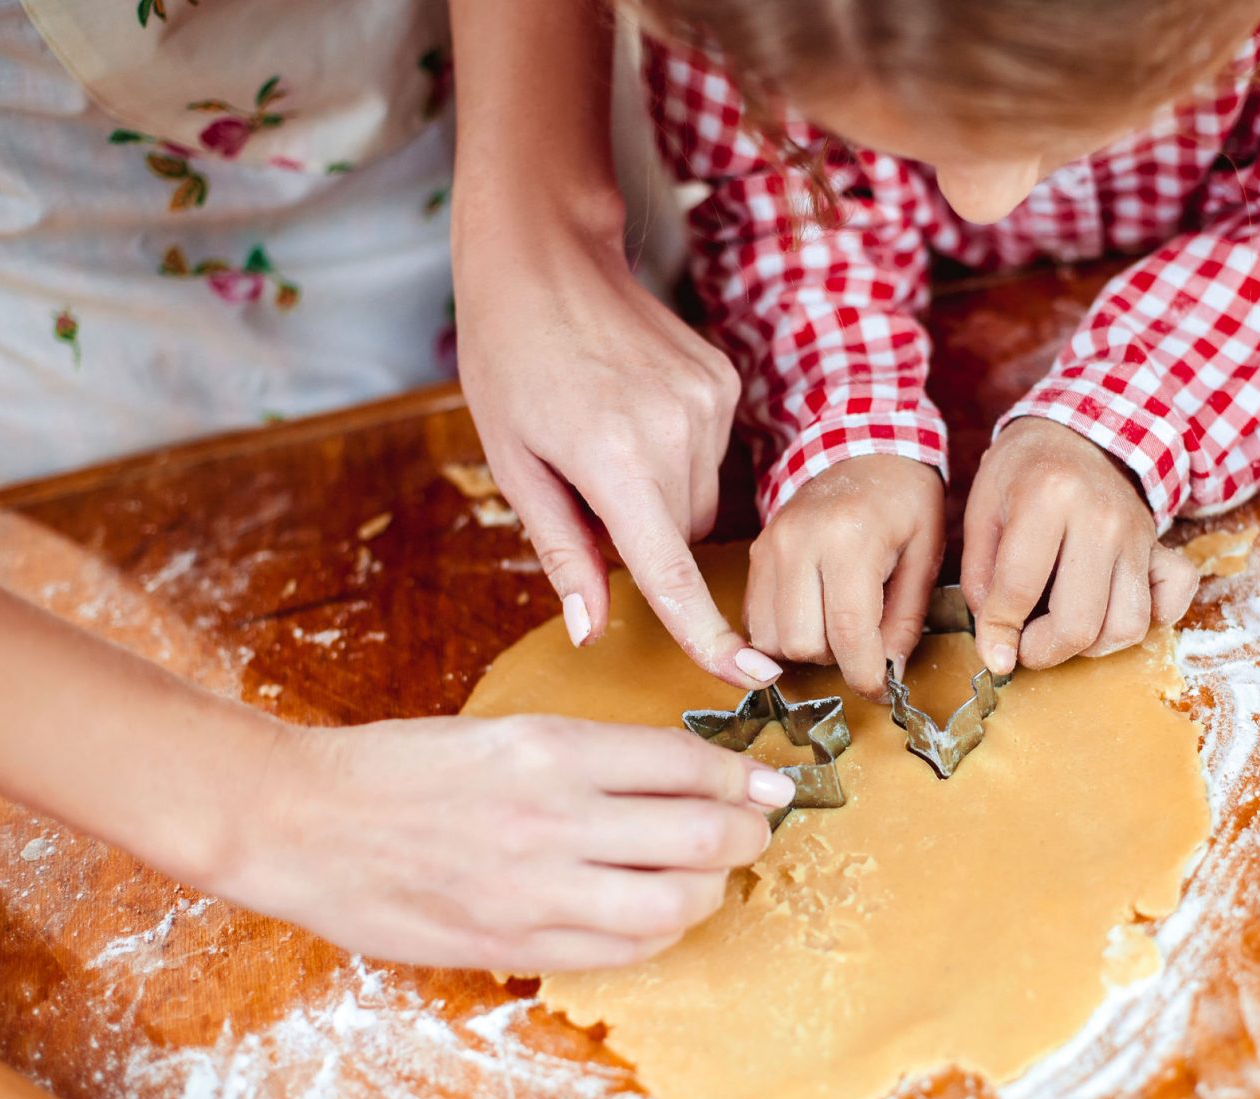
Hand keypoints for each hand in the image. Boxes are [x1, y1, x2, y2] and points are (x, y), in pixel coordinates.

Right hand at [216, 716, 794, 973]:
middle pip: (703, 834)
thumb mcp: (505, 732)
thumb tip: (685, 774)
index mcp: (552, 748)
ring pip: (674, 904)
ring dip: (711, 890)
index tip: (770, 782)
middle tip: (756, 827)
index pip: (689, 763)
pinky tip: (655, 915)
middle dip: (750, 833)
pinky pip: (620, 951)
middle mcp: (553, 817)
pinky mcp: (512, 943)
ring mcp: (534, 889)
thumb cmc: (399, 768)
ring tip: (708, 876)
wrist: (302, 821)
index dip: (746, 776)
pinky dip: (658, 934)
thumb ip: (594, 758)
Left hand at [454, 226, 782, 691]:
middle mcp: (674, 432)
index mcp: (613, 459)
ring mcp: (709, 402)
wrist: (545, 259)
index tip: (752, 679)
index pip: (671, 573)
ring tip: (607, 436)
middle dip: (643, 534)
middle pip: (682, 537)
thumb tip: (592, 630)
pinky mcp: (724, 381)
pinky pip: (710, 455)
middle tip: (586, 484)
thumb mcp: (514, 464)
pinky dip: (676, 455)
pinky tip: (635, 409)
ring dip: (660, 495)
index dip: (709, 636)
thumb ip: (562, 552)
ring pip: (700, 499)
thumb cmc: (508, 359)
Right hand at [746, 456, 944, 697]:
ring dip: (807, 649)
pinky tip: (814, 615)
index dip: (865, 674)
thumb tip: (888, 673)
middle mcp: (799, 542)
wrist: (864, 450)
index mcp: (850, 538)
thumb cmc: (906, 502)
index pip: (849, 631)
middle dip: (836, 659)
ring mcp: (770, 546)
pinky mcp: (754, 554)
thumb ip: (907, 619)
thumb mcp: (926, 555)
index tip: (882, 690)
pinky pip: (755, 621)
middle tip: (864, 641)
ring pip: (771, 640)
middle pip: (802, 644)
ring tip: (837, 624)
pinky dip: (784, 634)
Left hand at [962, 418, 1198, 671]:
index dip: (998, 633)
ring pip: (1128, 626)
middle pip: (1080, 623)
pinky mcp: (1160, 546)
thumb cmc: (1022, 473)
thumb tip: (997, 643)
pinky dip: (1151, 621)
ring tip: (1062, 628)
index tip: (993, 654)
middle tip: (1024, 645)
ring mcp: (1137, 534)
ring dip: (1092, 646)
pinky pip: (1174, 601)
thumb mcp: (981, 512)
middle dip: (1043, 652)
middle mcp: (1101, 517)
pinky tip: (1114, 612)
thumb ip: (982, 579)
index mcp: (1048, 497)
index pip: (1019, 589)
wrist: (1078, 433)